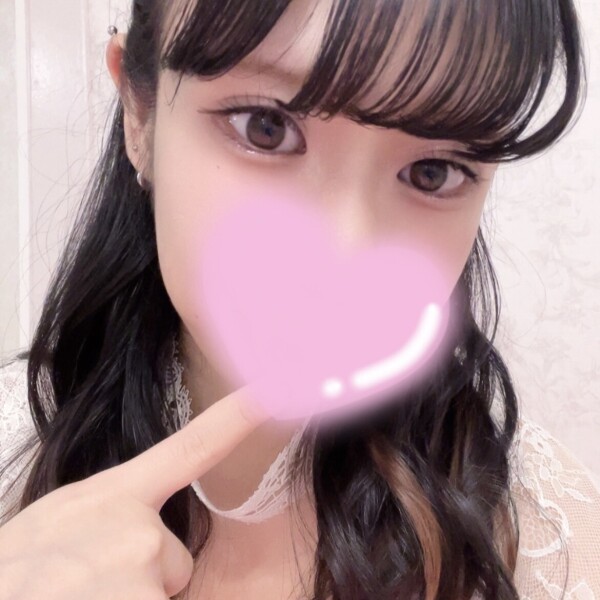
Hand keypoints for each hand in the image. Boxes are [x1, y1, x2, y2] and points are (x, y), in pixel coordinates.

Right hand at [0, 383, 268, 598]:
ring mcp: (140, 572)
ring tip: (79, 599)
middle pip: (174, 558)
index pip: (191, 448)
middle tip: (84, 587)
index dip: (236, 419)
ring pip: (161, 594)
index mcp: (112, 496)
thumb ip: (107, 515)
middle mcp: (137, 530)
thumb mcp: (55, 522)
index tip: (272, 390)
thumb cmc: (13, 573)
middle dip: (141, 580)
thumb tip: (139, 537)